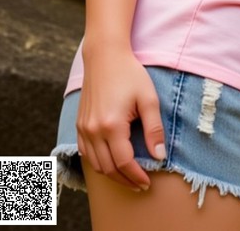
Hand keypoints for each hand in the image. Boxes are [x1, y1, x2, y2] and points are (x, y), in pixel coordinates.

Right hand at [76, 44, 165, 190]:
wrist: (105, 55)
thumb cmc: (129, 74)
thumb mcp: (148, 99)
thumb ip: (154, 129)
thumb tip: (159, 156)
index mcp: (112, 125)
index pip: (124, 163)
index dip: (137, 176)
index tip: (148, 182)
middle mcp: (93, 130)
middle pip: (108, 168)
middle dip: (125, 180)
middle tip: (140, 184)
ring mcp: (83, 128)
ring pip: (95, 164)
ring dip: (112, 174)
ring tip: (128, 176)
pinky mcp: (79, 124)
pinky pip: (86, 153)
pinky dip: (98, 163)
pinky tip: (111, 161)